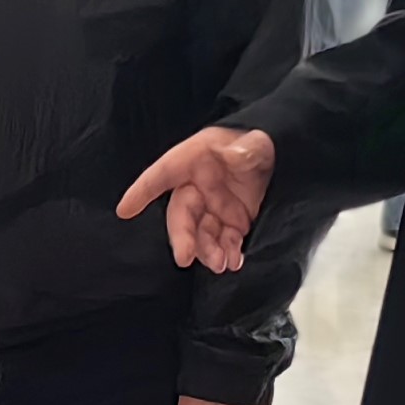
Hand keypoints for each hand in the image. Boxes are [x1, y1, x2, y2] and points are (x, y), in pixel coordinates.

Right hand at [118, 126, 276, 271]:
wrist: (279, 158)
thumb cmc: (259, 142)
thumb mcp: (257, 140)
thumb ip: (248, 148)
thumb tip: (236, 154)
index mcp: (196, 159)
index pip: (163, 173)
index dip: (142, 190)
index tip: (125, 210)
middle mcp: (198, 185)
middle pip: (181, 213)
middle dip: (182, 237)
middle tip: (183, 258)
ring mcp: (214, 205)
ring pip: (201, 232)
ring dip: (207, 251)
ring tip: (220, 264)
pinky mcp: (231, 221)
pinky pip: (223, 240)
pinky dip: (227, 252)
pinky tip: (234, 261)